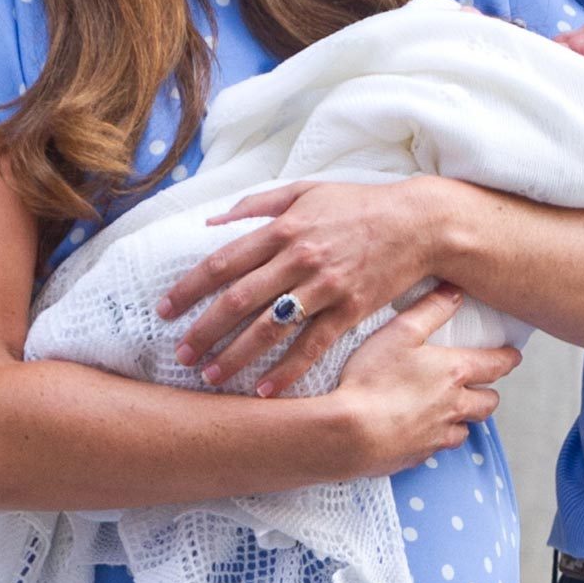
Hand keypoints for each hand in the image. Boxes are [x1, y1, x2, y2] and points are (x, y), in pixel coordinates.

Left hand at [159, 177, 443, 391]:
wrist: (418, 223)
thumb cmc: (360, 205)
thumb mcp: (307, 191)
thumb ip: (258, 204)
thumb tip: (211, 221)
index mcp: (284, 228)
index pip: (223, 262)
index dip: (189, 288)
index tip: (165, 310)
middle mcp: (299, 259)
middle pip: (238, 300)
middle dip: (203, 331)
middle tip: (180, 354)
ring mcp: (325, 287)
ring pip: (270, 329)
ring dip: (236, 356)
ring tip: (210, 377)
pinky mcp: (350, 310)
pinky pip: (312, 347)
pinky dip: (287, 371)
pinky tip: (264, 391)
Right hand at [329, 284, 520, 473]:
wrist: (349, 433)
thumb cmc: (372, 379)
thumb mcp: (400, 332)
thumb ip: (431, 309)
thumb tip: (455, 291)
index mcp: (455, 372)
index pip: (496, 365)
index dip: (508, 359)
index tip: (514, 356)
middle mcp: (455, 406)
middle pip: (488, 402)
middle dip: (490, 392)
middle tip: (485, 384)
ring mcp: (438, 434)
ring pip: (466, 428)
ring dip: (465, 418)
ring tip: (455, 408)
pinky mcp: (419, 456)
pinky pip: (439, 446)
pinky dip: (438, 437)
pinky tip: (424, 429)